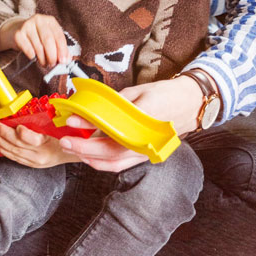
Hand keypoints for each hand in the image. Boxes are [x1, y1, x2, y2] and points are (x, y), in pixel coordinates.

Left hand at [0, 120, 77, 167]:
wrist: (71, 153)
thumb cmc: (64, 137)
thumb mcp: (58, 126)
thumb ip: (46, 119)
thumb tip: (29, 108)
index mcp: (49, 144)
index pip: (34, 140)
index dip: (24, 134)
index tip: (18, 126)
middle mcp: (40, 155)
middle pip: (19, 145)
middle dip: (4, 134)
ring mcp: (34, 161)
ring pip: (13, 152)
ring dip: (1, 141)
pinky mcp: (30, 164)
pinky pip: (14, 157)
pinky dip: (4, 149)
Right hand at [2, 14, 68, 68]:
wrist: (16, 30)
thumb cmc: (37, 35)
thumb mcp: (50, 38)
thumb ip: (59, 48)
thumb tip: (66, 59)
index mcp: (50, 20)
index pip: (59, 36)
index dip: (62, 50)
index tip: (63, 61)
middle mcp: (38, 20)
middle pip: (48, 40)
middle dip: (52, 55)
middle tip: (52, 64)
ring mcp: (27, 26)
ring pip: (38, 47)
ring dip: (43, 59)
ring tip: (44, 63)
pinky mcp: (18, 34)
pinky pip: (29, 50)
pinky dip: (33, 57)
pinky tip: (34, 57)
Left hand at [60, 77, 204, 172]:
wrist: (190, 104)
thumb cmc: (165, 93)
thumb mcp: (138, 91)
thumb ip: (116, 103)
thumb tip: (90, 110)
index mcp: (145, 120)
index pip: (112, 127)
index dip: (89, 125)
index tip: (72, 119)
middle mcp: (146, 141)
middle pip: (111, 152)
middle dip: (84, 148)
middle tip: (65, 140)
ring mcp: (147, 151)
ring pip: (115, 163)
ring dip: (91, 158)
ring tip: (73, 147)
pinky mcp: (146, 155)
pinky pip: (121, 164)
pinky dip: (103, 162)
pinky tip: (90, 155)